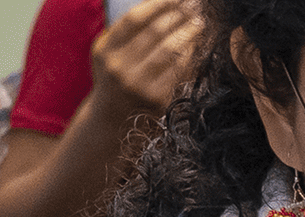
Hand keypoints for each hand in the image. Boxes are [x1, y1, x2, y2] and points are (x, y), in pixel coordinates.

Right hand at [90, 0, 204, 117]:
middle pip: (155, 33)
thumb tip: (159, 5)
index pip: (134, 20)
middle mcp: (119, 67)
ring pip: (170, 51)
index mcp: (105, 50)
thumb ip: (127, 31)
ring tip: (200, 23)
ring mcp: (139, 85)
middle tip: (195, 6)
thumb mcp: (109, 53)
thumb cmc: (115, 76)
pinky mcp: (158, 99)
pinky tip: (199, 46)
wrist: (114, 117)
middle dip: (178, 16)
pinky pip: (181, 71)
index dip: (158, 5)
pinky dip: (192, 55)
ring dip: (189, 33)